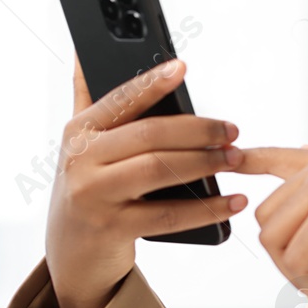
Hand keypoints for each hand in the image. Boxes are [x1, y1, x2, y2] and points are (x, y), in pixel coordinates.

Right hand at [46, 57, 248, 307]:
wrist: (72, 255)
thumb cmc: (88, 189)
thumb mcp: (81, 144)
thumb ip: (87, 98)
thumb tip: (83, 52)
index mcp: (79, 131)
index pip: (120, 99)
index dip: (151, 82)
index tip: (182, 68)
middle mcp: (81, 160)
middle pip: (149, 135)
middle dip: (198, 130)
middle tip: (232, 131)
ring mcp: (94, 195)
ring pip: (159, 170)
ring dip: (205, 163)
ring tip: (236, 159)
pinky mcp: (112, 228)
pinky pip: (168, 215)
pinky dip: (206, 208)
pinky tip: (233, 201)